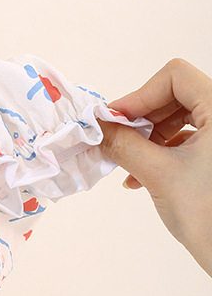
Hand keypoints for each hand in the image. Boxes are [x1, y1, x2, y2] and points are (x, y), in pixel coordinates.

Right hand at [98, 58, 211, 276]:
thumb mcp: (158, 174)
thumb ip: (122, 143)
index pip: (175, 78)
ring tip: (129, 163)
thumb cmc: (211, 218)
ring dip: (150, 136)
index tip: (114, 120)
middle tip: (115, 139)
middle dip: (142, 118)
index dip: (140, 95)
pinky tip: (142, 176)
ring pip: (182, 117)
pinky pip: (192, 138)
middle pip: (177, 95)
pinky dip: (164, 150)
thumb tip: (95, 126)